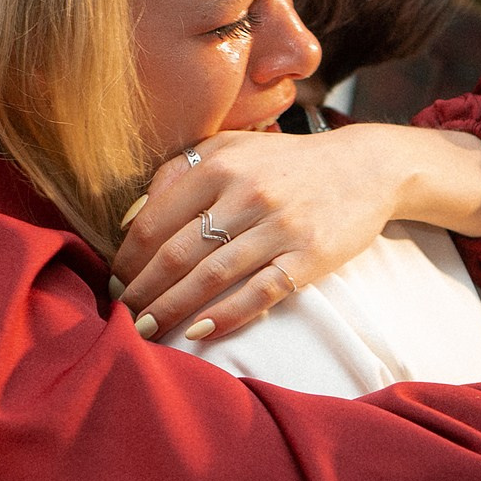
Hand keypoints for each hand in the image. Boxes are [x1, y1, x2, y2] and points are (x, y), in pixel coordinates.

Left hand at [110, 122, 480, 341]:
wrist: (365, 168)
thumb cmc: (286, 163)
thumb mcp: (233, 147)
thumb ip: (181, 170)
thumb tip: (134, 213)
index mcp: (220, 165)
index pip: (156, 219)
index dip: (128, 256)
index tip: (115, 279)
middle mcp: (247, 193)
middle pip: (177, 253)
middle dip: (142, 290)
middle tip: (122, 313)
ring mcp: (280, 227)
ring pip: (211, 277)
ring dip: (172, 309)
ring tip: (147, 330)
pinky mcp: (308, 257)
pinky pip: (259, 293)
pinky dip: (225, 316)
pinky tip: (199, 332)